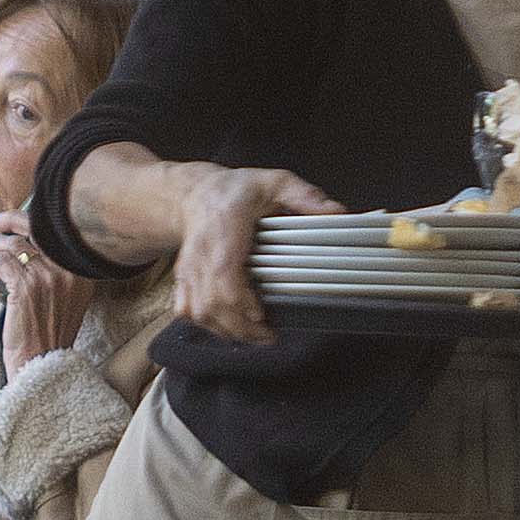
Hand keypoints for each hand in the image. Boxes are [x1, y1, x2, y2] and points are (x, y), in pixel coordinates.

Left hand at [0, 226, 93, 371]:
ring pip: (14, 245)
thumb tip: (30, 253)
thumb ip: (57, 275)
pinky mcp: (27, 286)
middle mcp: (69, 270)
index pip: (56, 236)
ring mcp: (49, 276)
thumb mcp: (64, 301)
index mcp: (82, 272)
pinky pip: (0, 262)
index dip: (32, 223)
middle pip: (37, 231)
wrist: (43, 365)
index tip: (14, 221)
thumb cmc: (48, 338)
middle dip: (11, 221)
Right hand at [170, 166, 345, 347]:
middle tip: (268, 336)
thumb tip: (335, 213)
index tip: (260, 313)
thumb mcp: (275, 182)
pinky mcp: (183, 280)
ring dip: (226, 331)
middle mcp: (201, 253)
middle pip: (211, 302)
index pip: (223, 273)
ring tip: (254, 337)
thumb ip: (304, 196)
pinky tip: (228, 328)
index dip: (239, 299)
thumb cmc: (234, 191)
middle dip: (240, 326)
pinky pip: (186, 311)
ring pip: (198, 311)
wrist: (196, 195)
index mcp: (224, 230)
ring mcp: (189, 269)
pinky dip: (207, 326)